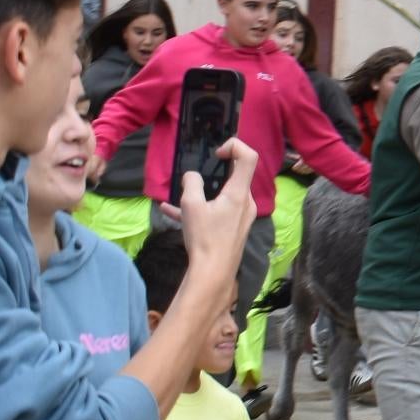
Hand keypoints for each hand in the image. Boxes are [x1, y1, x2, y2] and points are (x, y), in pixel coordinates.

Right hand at [177, 140, 259, 271]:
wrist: (213, 272)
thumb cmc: (205, 238)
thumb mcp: (192, 206)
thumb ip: (191, 184)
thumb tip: (192, 175)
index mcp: (239, 192)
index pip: (249, 157)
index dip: (235, 146)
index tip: (216, 154)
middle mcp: (246, 202)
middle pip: (236, 176)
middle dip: (215, 172)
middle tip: (196, 174)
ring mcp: (241, 216)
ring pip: (223, 195)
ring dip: (202, 192)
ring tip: (178, 196)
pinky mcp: (233, 228)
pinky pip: (217, 212)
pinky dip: (200, 208)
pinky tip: (170, 211)